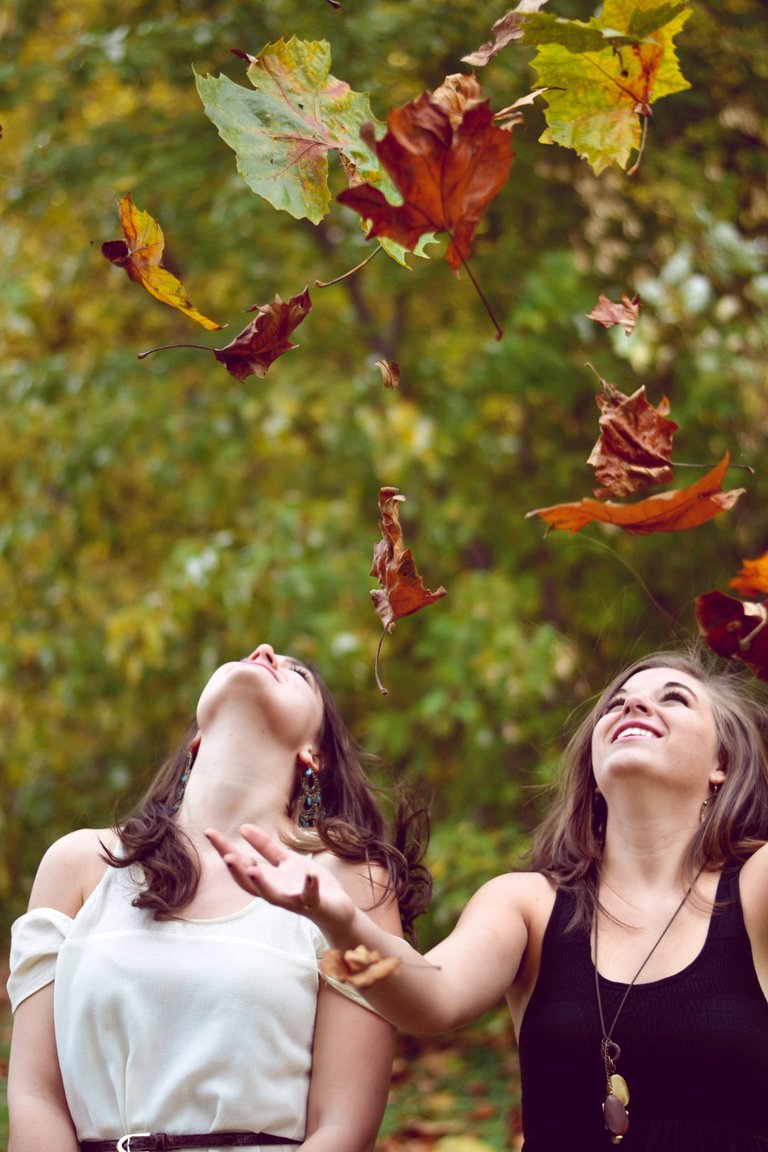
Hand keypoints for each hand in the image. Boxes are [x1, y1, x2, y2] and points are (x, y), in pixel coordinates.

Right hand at [205, 824, 355, 933]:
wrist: (335, 907)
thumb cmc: (306, 883)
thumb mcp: (285, 861)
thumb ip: (265, 848)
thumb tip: (242, 827)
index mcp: (267, 879)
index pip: (241, 864)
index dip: (224, 849)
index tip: (209, 832)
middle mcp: (275, 891)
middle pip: (250, 883)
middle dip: (237, 871)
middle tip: (225, 856)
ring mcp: (293, 899)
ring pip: (273, 895)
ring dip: (262, 883)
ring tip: (252, 868)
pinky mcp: (313, 903)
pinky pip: (311, 895)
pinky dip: (310, 885)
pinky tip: (310, 874)